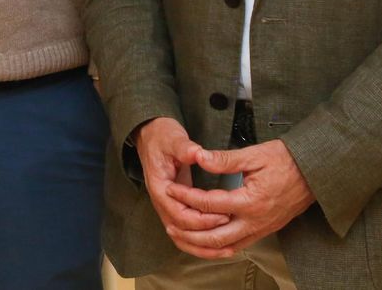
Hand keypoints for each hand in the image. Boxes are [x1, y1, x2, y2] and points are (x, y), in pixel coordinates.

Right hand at [135, 118, 229, 236]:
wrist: (150, 134)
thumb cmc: (162, 136)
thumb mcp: (173, 138)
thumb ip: (184, 148)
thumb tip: (197, 153)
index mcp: (159, 187)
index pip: (179, 213)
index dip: (202, 218)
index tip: (223, 213)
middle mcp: (161, 201)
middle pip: (181, 228)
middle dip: (206, 231)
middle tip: (230, 223)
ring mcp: (166, 205)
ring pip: (181, 236)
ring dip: (201, 245)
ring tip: (225, 247)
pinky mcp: (174, 206)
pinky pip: (184, 231)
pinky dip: (197, 242)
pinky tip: (214, 247)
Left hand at [162, 140, 314, 258]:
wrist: (315, 173)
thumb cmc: (286, 160)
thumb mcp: (255, 154)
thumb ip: (225, 160)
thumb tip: (199, 158)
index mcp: (250, 201)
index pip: (209, 204)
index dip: (186, 197)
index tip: (171, 188)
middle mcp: (254, 221)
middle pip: (213, 237)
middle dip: (188, 232)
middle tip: (169, 223)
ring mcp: (260, 229)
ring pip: (225, 247)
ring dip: (201, 245)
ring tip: (182, 236)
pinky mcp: (265, 231)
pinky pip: (238, 246)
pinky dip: (219, 248)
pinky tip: (207, 241)